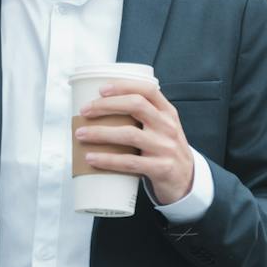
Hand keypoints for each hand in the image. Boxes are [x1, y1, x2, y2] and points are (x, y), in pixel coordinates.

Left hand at [76, 81, 194, 204]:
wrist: (186, 179)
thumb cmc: (165, 149)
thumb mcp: (163, 128)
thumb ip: (145, 116)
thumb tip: (103, 107)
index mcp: (168, 113)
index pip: (148, 91)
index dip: (124, 86)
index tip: (102, 89)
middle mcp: (168, 126)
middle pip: (136, 106)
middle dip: (107, 105)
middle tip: (85, 111)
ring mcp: (165, 147)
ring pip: (130, 134)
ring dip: (101, 133)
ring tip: (80, 134)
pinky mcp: (160, 168)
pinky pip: (129, 162)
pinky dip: (107, 160)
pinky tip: (91, 158)